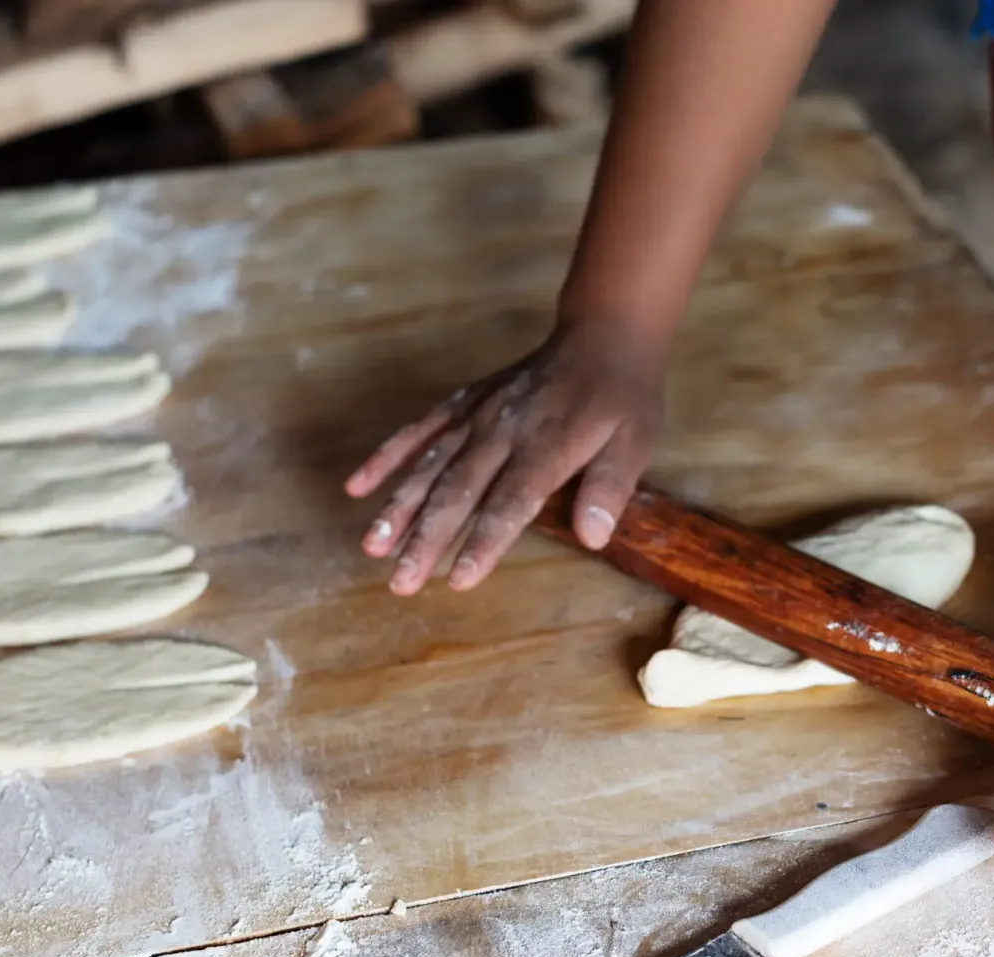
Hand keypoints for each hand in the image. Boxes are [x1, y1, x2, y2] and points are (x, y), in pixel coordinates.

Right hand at [344, 318, 666, 594]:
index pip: (510, 502)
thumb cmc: (620, 399)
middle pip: (458, 491)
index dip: (484, 542)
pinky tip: (358, 487)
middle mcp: (502, 431)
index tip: (459, 580)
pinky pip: (418, 430)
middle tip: (401, 583)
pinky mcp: (462, 403)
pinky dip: (387, 457)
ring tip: (372, 547)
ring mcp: (476, 415)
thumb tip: (592, 536)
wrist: (600, 337)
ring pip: (429, 466)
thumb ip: (610, 487)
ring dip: (398, 508)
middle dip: (426, 539)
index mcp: (547, 446)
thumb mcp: (635, 441)